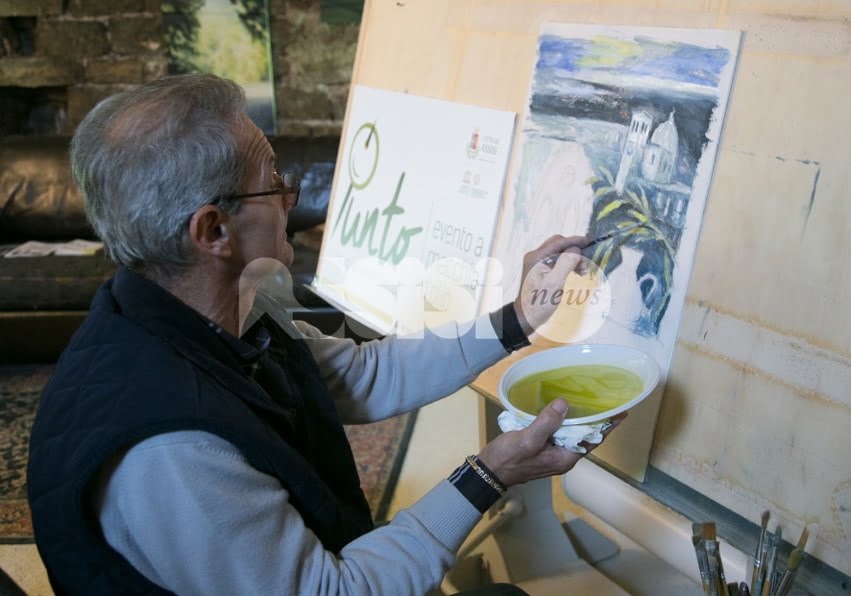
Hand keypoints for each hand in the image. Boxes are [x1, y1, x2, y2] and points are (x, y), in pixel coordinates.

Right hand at [477, 399, 625, 486]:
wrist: (489, 471)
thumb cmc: (509, 458)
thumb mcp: (529, 439)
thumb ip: (547, 422)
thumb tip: (565, 404)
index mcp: (565, 458)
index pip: (593, 440)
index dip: (607, 427)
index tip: (621, 412)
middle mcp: (562, 457)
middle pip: (584, 436)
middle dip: (595, 420)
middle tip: (604, 399)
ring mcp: (552, 453)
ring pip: (571, 434)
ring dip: (578, 419)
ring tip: (587, 400)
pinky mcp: (541, 447)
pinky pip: (558, 432)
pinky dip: (562, 420)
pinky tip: (560, 408)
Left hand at [512, 235, 588, 335]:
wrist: (527, 317)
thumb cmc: (539, 303)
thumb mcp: (554, 284)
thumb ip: (565, 264)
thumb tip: (576, 250)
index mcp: (536, 257)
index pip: (558, 242)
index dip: (575, 241)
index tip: (589, 242)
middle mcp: (536, 256)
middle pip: (559, 245)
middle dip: (574, 250)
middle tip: (587, 261)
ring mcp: (538, 263)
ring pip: (560, 253)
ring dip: (573, 258)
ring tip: (583, 271)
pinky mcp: (542, 270)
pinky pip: (558, 261)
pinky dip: (569, 264)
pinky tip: (578, 272)